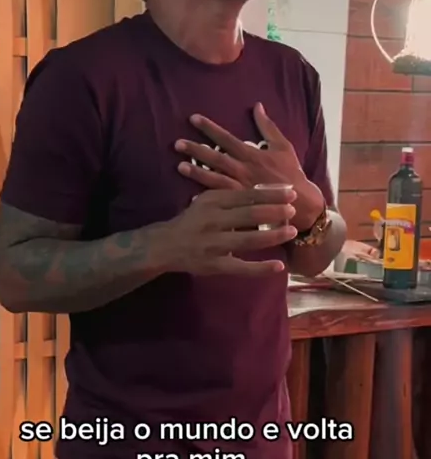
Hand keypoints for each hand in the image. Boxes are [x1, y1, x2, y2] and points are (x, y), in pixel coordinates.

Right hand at [161, 187, 297, 276]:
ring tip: (291, 231)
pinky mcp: (214, 265)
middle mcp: (213, 221)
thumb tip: (263, 190)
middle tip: (294, 210)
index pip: (245, 195)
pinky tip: (279, 266)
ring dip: (272, 236)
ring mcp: (214, 245)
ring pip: (248, 240)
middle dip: (274, 211)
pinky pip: (241, 267)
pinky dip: (261, 268)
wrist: (165, 245)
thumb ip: (230, 197)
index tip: (290, 192)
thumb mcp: (207, 201)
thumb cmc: (191, 220)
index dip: (270, 194)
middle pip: (249, 215)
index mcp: (212, 201)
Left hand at [175, 103, 323, 230]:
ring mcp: (241, 188)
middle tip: (177, 144)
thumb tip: (257, 106)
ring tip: (180, 166)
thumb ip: (268, 127)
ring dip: (197, 173)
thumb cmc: (291, 173)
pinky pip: (222, 201)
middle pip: (216, 158)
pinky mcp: (241, 204)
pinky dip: (207, 199)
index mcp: (252, 155)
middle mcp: (244, 170)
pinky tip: (190, 198)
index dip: (209, 128)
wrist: (301, 202)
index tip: (193, 119)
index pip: (226, 138)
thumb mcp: (283, 146)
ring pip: (215, 179)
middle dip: (196, 150)